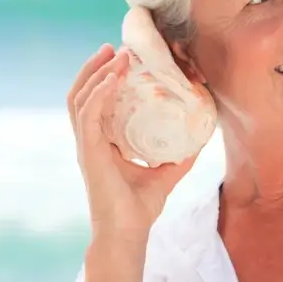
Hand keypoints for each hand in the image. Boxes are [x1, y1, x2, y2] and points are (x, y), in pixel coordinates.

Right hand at [68, 43, 198, 238]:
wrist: (128, 234)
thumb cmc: (139, 209)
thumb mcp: (166, 173)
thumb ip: (181, 155)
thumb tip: (202, 136)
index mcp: (102, 142)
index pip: (97, 101)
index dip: (105, 77)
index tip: (123, 58)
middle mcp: (90, 140)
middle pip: (82, 92)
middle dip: (96, 66)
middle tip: (115, 47)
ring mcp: (86, 145)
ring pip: (80, 98)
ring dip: (96, 73)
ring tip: (114, 55)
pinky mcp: (89, 153)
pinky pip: (89, 115)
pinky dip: (99, 94)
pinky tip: (113, 79)